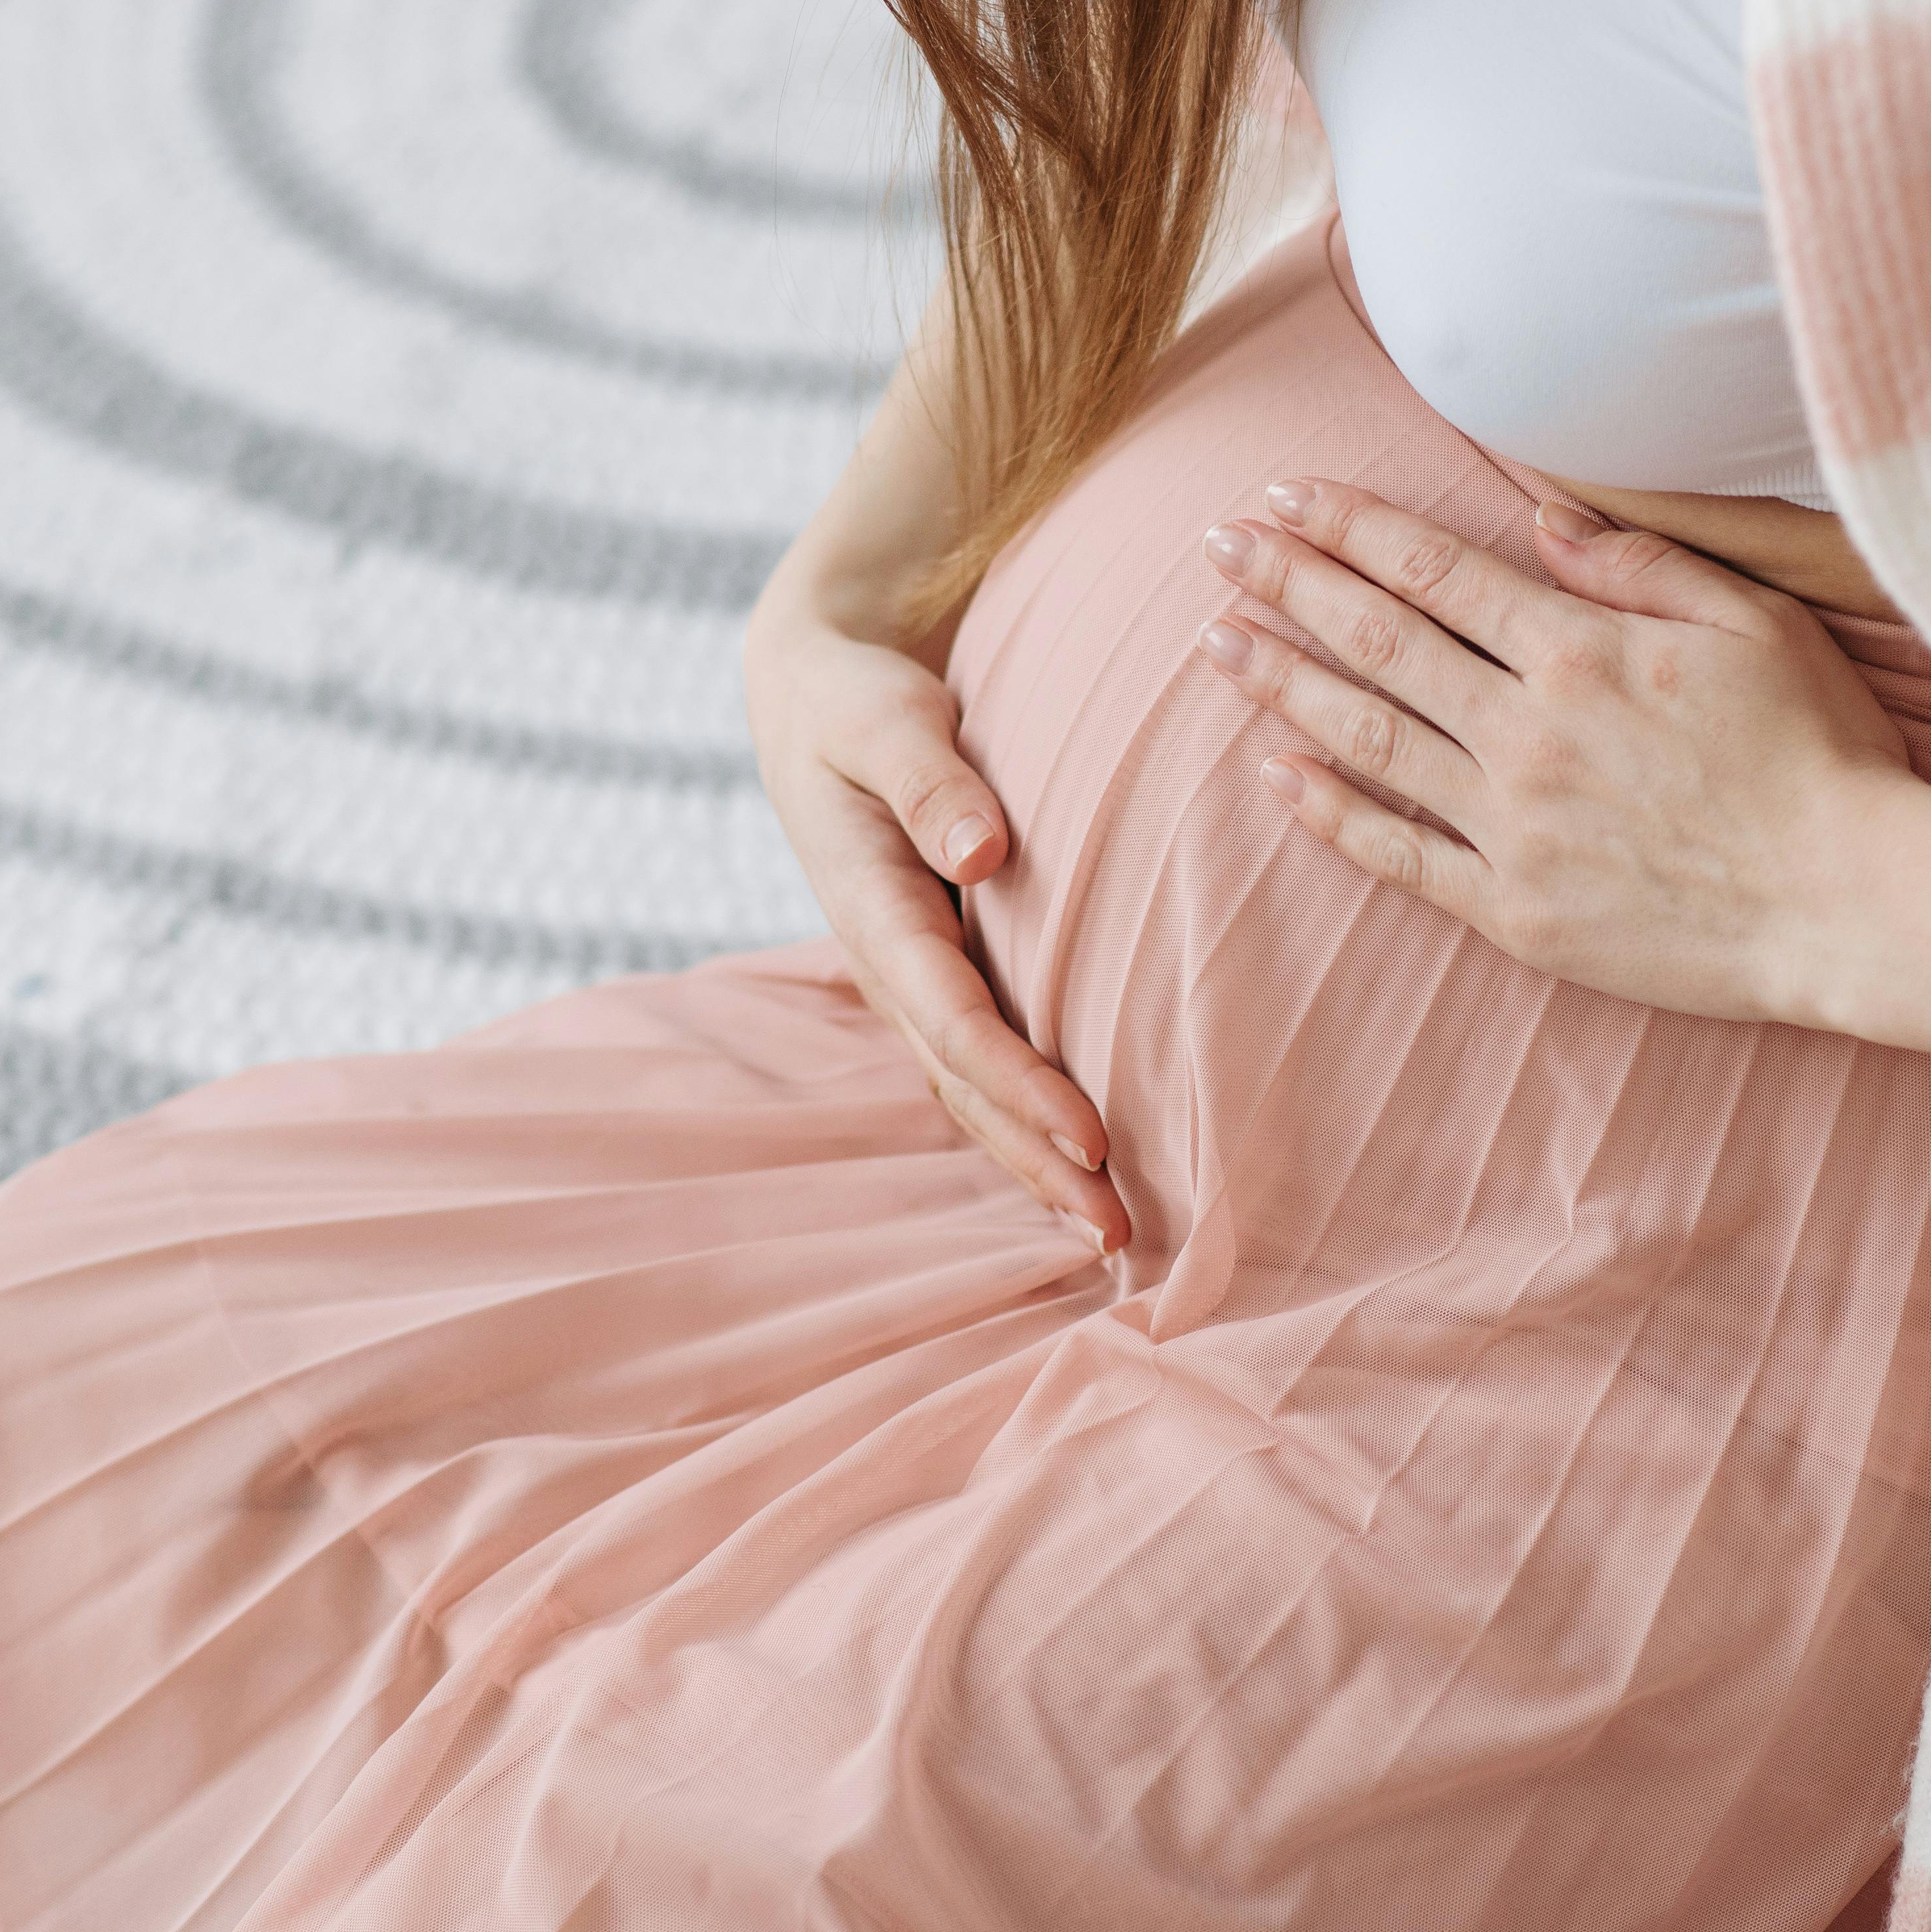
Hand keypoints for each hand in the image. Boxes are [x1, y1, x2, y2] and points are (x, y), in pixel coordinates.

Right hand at [742, 600, 1123, 1253]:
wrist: (813, 696)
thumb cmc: (859, 699)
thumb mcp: (883, 718)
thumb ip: (929, 779)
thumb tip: (981, 852)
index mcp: (873, 908)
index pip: (954, 1019)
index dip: (1021, 1084)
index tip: (1094, 1139)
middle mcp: (888, 961)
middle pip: (967, 1085)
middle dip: (1038, 1162)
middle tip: (1117, 1235)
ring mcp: (910, 974)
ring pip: (971, 1091)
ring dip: (1034, 1163)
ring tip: (1112, 1235)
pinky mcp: (936, 969)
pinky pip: (979, 1061)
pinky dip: (1025, 1120)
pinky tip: (1082, 1167)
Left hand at [1192, 480, 1921, 1027]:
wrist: (1850, 903)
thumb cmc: (1820, 754)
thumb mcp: (1754, 621)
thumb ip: (1637, 565)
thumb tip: (1541, 512)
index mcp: (1580, 651)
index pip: (1432, 569)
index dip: (1348, 527)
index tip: (1282, 498)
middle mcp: (1527, 732)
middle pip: (1378, 642)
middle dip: (1289, 584)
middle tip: (1216, 547)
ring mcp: (1513, 827)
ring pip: (1369, 741)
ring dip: (1286, 685)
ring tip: (1219, 643)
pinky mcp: (1515, 911)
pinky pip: (1399, 855)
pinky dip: (1330, 813)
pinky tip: (1275, 773)